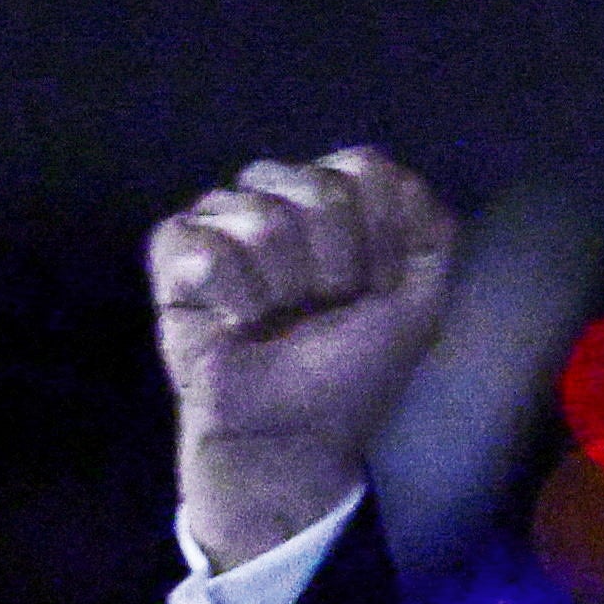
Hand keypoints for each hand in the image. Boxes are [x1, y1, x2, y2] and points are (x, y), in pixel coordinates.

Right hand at [148, 145, 457, 566]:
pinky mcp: (173, 250)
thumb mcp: (419, 302)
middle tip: (323, 310)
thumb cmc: (350, 370)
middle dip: (337, 266)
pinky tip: (235, 322)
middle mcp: (277, 194)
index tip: (374, 290)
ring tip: (276, 320)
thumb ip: (430, 231)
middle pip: (320, 189)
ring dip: (285, 289)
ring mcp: (223, 217)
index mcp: (334, 198)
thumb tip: (400, 174)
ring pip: (264, 218)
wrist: (294, 433)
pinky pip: (206, 245)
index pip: (364, 170)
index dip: (380, 240)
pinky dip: (233, 296)